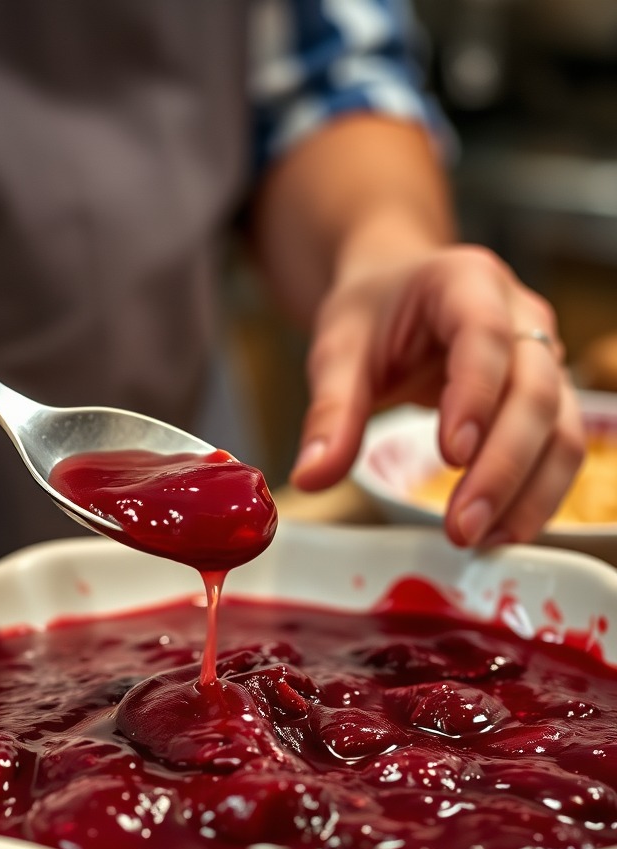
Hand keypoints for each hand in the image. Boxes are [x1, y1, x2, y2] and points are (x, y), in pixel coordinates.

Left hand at [289, 244, 584, 547]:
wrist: (395, 294)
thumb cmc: (371, 313)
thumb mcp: (338, 350)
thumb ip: (329, 413)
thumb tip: (311, 477)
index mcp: (466, 284)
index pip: (485, 337)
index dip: (474, 397)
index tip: (451, 455)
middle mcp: (522, 316)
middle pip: (535, 393)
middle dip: (502, 467)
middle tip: (461, 525)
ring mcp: (542, 359)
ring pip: (563, 428)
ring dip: (529, 492)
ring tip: (483, 539)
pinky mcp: (545, 398)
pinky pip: (559, 448)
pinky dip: (536, 494)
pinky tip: (501, 530)